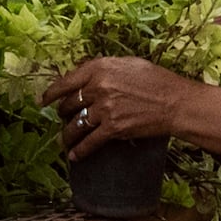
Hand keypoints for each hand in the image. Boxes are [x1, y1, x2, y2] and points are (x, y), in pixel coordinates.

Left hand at [52, 56, 198, 149]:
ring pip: (76, 124)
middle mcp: (99, 86)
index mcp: (100, 67)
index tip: (44, 100)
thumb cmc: (157, 81)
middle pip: (69, 103)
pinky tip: (74, 156)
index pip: (67, 81)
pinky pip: (89, 142)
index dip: (52, 93)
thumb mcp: (129, 64)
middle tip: (63, 118)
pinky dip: (80, 151)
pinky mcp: (113, 128)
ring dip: (68, 134)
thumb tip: (87, 76)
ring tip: (65, 140)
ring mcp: (105, 108)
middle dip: (64, 113)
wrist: (176, 102)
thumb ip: (105, 69)